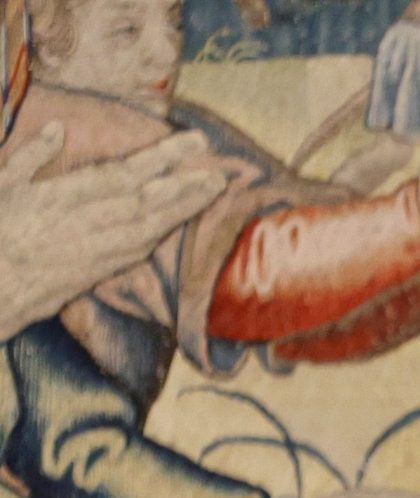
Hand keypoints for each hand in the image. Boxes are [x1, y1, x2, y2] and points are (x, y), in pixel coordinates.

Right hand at [0, 124, 237, 340]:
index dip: (163, 158)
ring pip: (149, 227)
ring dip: (184, 210)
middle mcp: (84, 224)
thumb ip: (30, 154)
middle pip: (148, 202)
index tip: (194, 143)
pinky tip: (180, 222)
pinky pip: (137, 250)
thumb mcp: (0, 184)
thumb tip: (58, 128)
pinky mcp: (96, 272)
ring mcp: (94, 251)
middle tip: (221, 173)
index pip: (123, 173)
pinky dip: (161, 233)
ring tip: (212, 192)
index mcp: (60, 196)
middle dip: (187, 187)